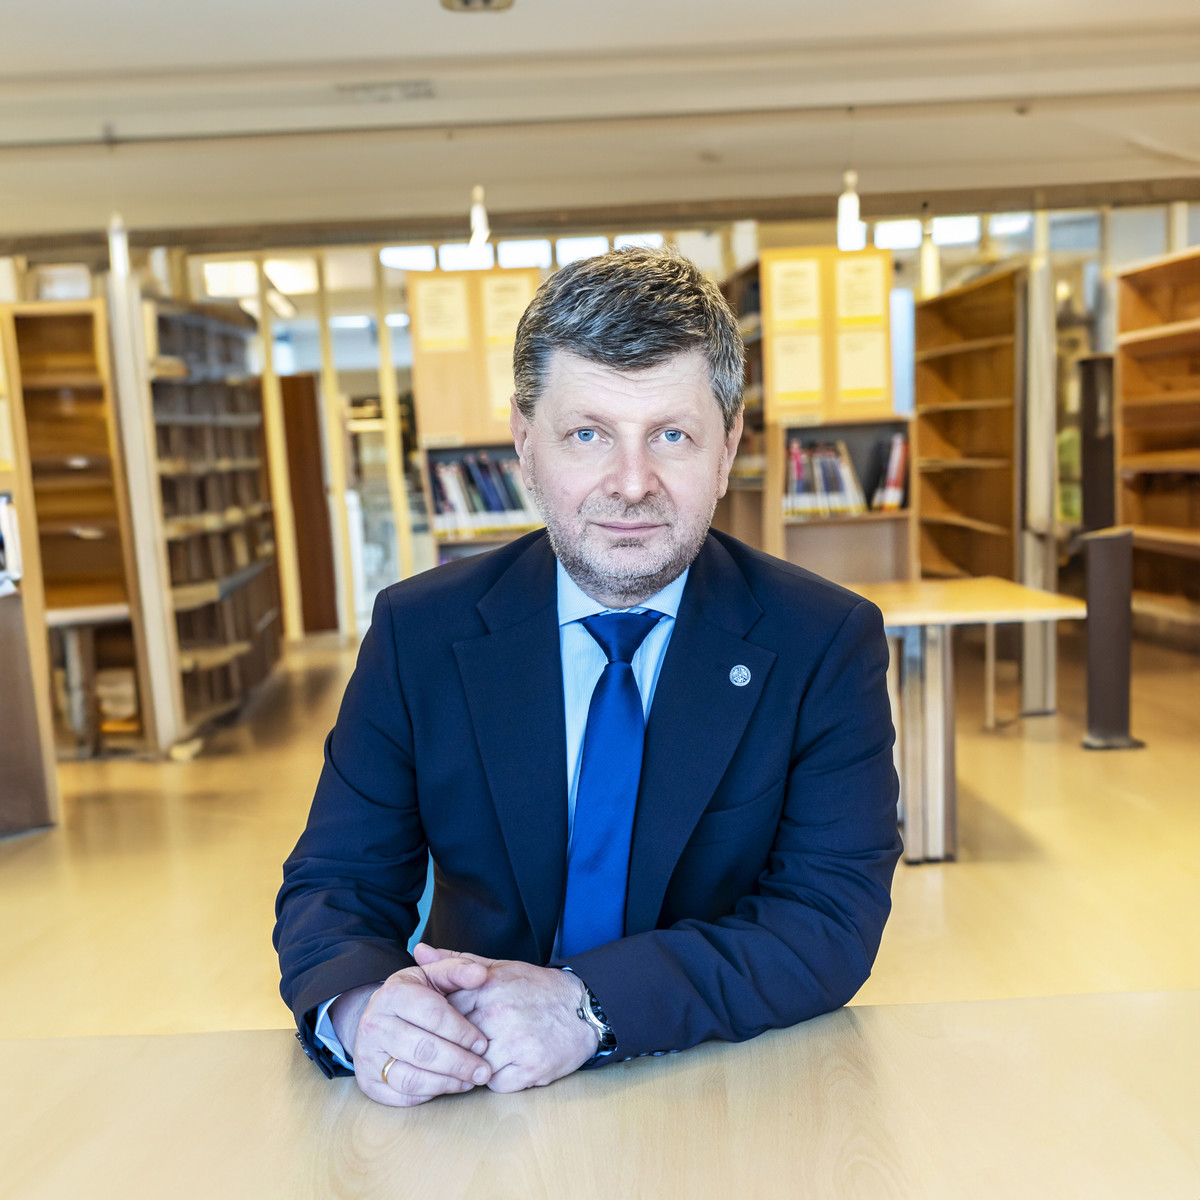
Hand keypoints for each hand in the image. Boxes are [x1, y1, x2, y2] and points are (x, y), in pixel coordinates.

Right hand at [330, 955, 493, 1107]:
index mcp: (393, 993)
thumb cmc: (415, 996)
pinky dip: (429, 1094)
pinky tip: (448, 1086)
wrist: (379, 1018)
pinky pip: (402, 1096)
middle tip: (483, 1071)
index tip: (483, 1043)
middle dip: (459, 1063)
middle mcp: (375, 1025)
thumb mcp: (434, 976)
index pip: (433, 1015)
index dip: (462, 1031)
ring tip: (470, 1081)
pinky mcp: (368, 1083)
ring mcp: (367, 1056)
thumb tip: (480, 974)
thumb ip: (458, 971)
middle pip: (423, 1050)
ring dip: (447, 1083)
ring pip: (411, 1078)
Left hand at [413, 942, 597, 1093]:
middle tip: (465, 1043)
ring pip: (472, 1066)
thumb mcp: (499, 967)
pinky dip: (499, 1079)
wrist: (583, 1009)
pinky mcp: (530, 1069)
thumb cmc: (536, 989)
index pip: (441, 1010)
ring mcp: (514, 1043)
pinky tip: (509, 1064)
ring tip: (489, 1053)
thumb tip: (419, 951)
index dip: (439, 1022)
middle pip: (455, 1041)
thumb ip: (457, 962)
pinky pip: (496, 1084)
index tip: (440, 1026)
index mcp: (487, 987)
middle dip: (455, 1045)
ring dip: (475, 1064)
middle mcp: (499, 1014)